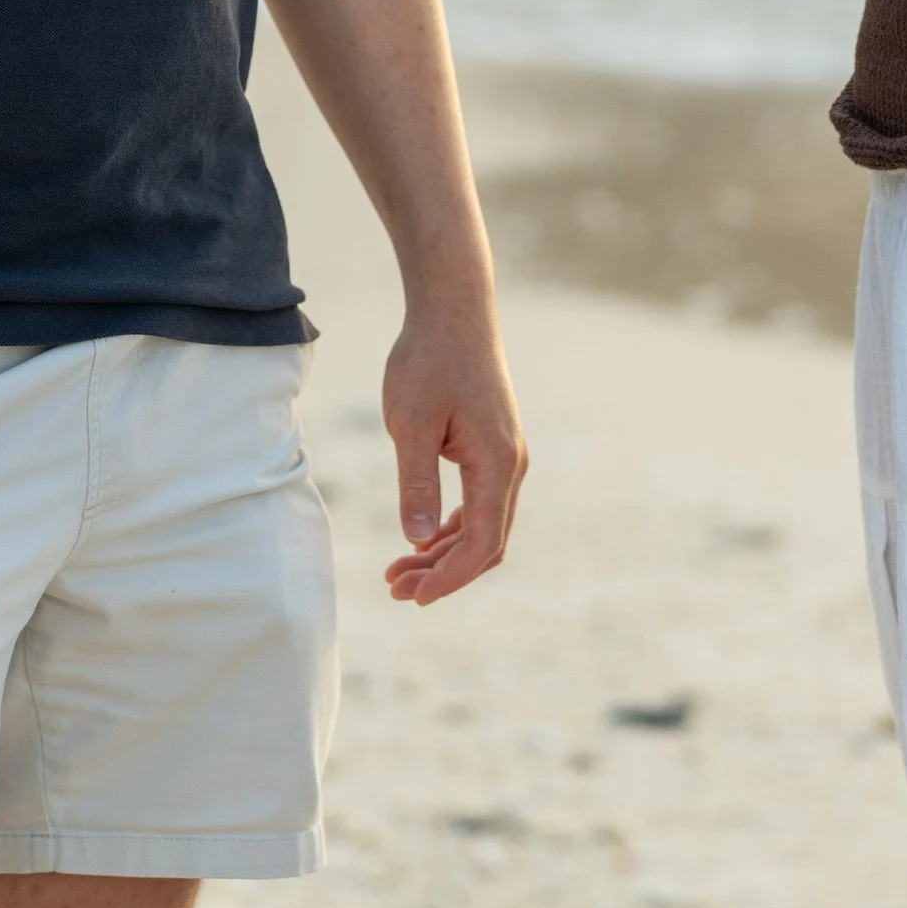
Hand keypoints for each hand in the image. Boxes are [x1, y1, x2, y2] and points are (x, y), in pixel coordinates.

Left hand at [380, 311, 526, 605]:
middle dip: (444, 573)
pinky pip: (478, 502)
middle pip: (486, 542)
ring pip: (482, 524)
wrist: (453, 310)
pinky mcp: (491, 446)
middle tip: (396, 590)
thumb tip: (415, 539)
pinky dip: (450, 526)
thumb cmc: (429, 361)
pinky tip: (420, 538)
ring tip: (398, 572)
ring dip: (444, 552)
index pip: (482, 542)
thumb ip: (416, 482)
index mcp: (496, 463)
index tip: (414, 596)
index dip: (450, 577)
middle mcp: (509, 465)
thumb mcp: (412, 423)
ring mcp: (504, 456)